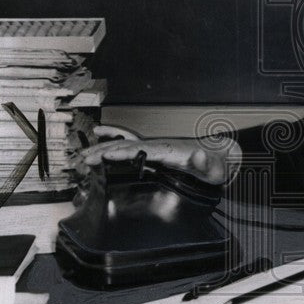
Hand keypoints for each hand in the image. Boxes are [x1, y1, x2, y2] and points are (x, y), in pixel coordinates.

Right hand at [72, 125, 240, 185]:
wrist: (220, 158)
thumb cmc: (216, 166)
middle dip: (104, 152)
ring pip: (124, 144)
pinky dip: (114, 137)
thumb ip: (206, 163)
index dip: (122, 152)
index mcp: (169, 150)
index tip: (104, 155)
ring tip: (83, 155)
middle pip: (127, 146)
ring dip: (103, 148)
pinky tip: (100, 134)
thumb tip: (198, 156)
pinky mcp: (155, 151)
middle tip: (84, 160)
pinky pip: (130, 142)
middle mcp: (159, 145)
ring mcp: (155, 146)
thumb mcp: (214, 168)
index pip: (140, 150)